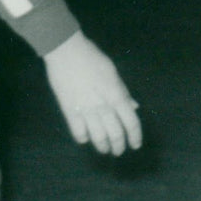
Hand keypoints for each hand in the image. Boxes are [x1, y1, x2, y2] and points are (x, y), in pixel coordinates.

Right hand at [43, 31, 141, 155]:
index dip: (135, 137)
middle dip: (119, 146)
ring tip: (103, 148)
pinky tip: (84, 136)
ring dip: (102, 146)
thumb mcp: (112, 71)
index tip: (135, 144)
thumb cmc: (91, 56)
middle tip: (118, 150)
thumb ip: (122, 91)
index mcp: (116, 95)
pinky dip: (83, 138)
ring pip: (98, 137)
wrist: (65, 50)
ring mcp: (85, 110)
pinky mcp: (69, 111)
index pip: (131, 123)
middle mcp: (103, 106)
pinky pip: (78, 133)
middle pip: (115, 134)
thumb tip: (133, 107)